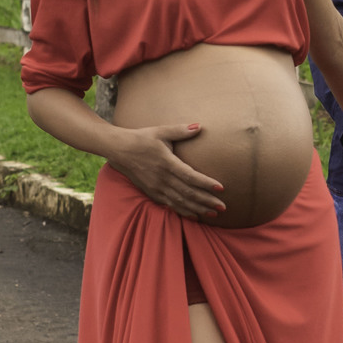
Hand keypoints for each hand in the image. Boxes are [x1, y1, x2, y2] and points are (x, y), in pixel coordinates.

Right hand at [104, 123, 225, 218]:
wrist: (119, 150)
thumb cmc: (142, 138)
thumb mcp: (161, 131)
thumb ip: (181, 130)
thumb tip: (200, 126)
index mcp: (167, 163)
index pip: (190, 176)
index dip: (206, 183)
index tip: (221, 188)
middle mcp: (162, 178)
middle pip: (188, 193)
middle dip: (206, 201)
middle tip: (223, 207)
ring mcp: (156, 188)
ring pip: (180, 202)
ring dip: (198, 209)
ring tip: (213, 214)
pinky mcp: (152, 193)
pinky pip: (170, 205)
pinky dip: (183, 211)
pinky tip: (195, 216)